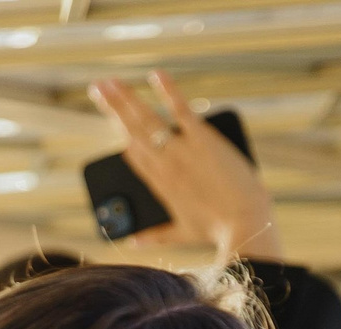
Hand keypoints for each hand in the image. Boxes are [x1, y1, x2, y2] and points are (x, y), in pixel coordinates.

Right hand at [89, 72, 282, 260]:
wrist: (243, 224)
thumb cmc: (216, 231)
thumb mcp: (181, 234)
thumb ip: (154, 236)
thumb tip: (132, 243)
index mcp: (157, 185)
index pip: (133, 154)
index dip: (122, 135)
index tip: (114, 120)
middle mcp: (164, 164)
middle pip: (131, 131)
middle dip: (112, 107)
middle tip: (97, 87)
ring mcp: (181, 150)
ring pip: (146, 119)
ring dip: (125, 97)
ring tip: (109, 81)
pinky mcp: (202, 139)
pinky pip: (180, 109)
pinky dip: (167, 90)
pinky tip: (157, 74)